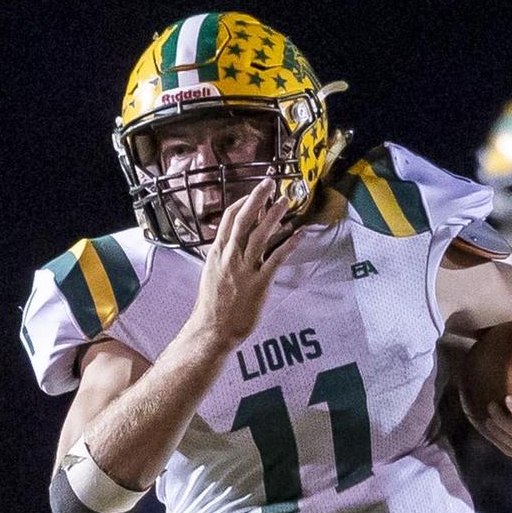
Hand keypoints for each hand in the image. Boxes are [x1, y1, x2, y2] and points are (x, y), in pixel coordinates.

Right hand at [187, 178, 300, 347]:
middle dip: (258, 198)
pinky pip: (276, 259)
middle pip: (245, 219)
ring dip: (275, 216)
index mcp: (217, 252)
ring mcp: (244, 269)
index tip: (256, 192)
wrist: (212, 329)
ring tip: (287, 202)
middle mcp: (230, 256)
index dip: (244, 202)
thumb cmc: (213, 304)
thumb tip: (232, 242)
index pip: (230, 219)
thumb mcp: (212, 273)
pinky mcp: (259, 283)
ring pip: (260, 235)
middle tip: (271, 183)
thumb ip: (223, 255)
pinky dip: (289, 244)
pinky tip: (299, 234)